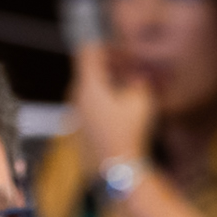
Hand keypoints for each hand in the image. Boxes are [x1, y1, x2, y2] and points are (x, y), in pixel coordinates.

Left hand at [70, 42, 154, 172]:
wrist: (116, 169)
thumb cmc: (128, 134)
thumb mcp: (141, 101)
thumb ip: (138, 81)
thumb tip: (136, 77)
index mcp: (88, 85)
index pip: (88, 51)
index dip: (107, 47)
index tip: (123, 54)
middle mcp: (76, 97)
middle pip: (89, 71)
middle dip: (110, 67)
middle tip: (130, 72)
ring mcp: (75, 114)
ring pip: (89, 89)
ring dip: (107, 85)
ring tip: (128, 93)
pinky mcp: (79, 129)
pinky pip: (89, 107)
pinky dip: (103, 102)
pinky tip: (120, 113)